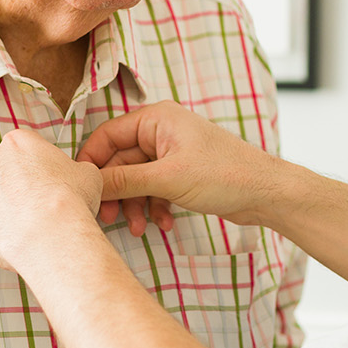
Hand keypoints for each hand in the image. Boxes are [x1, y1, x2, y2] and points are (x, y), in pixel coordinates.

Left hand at [0, 128, 104, 272]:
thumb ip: (74, 170)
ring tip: (23, 229)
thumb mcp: (87, 174)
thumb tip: (76, 177)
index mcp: (16, 142)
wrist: (50, 234)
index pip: (23, 150)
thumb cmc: (70, 201)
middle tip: (33, 208)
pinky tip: (11, 241)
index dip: (36, 170)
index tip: (45, 186)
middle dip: (13, 188)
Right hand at [76, 101, 281, 235]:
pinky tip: (164, 223)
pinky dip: (154, 207)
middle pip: (120, 162)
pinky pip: (154, 189)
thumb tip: (90, 183)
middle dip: (117, 192)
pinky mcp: (181, 173)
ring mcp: (172, 153)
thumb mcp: (168, 179)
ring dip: (135, 205)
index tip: (82, 189)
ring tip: (139, 228)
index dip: (92, 163)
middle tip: (108, 219)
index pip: (108, 136)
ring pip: (136, 179)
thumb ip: (125, 180)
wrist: (266, 194)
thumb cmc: (225, 175)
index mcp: (156, 118)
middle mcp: (162, 131)